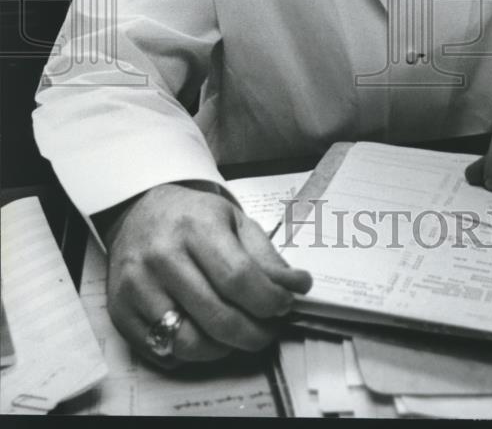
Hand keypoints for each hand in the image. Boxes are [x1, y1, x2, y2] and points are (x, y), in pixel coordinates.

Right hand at [102, 183, 311, 366]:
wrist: (140, 211)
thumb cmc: (193, 217)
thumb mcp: (235, 221)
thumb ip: (266, 257)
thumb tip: (297, 286)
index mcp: (195, 226)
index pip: (238, 278)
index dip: (268, 300)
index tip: (285, 305)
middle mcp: (162, 255)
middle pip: (217, 316)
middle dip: (254, 332)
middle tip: (269, 330)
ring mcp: (136, 286)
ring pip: (189, 342)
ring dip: (224, 348)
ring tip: (239, 334)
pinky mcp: (120, 311)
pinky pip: (162, 352)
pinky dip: (190, 353)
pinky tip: (205, 335)